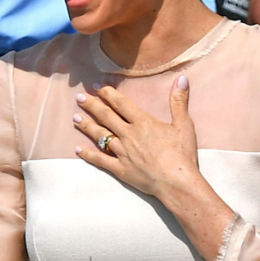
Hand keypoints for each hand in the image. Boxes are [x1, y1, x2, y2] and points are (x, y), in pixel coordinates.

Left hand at [73, 77, 200, 201]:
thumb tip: (182, 78)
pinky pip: (100, 160)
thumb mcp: (184, 124)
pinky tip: (78, 149)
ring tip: (75, 118)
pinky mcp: (120, 169)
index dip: (107, 93)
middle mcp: (128, 135)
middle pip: (106, 117)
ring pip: (100, 136)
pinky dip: (88, 154)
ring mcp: (122, 153)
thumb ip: (179, 101)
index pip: (121, 104)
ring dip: (87, 126)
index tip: (96, 86)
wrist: (176, 181)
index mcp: (143, 122)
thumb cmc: (182, 153)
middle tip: (79, 98)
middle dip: (92, 106)